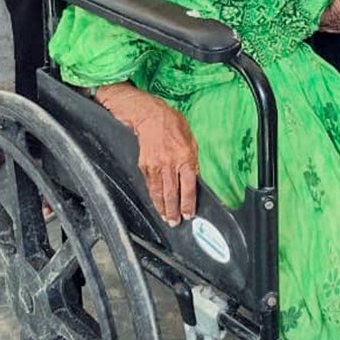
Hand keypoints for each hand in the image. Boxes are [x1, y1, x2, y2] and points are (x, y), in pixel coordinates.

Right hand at [95, 84, 198, 225]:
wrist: (150, 116)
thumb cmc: (173, 124)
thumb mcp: (191, 140)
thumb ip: (193, 160)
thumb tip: (194, 178)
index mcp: (185, 158)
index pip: (188, 188)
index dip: (188, 204)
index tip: (189, 215)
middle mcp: (170, 165)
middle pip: (172, 194)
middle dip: (174, 211)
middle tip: (175, 223)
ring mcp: (155, 166)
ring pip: (159, 193)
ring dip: (163, 208)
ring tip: (166, 218)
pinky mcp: (144, 166)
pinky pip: (150, 186)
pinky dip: (153, 197)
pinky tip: (156, 203)